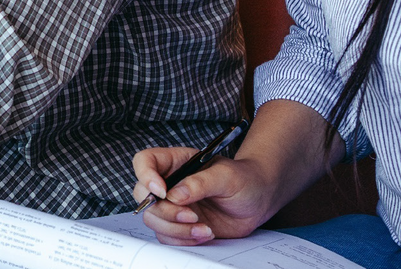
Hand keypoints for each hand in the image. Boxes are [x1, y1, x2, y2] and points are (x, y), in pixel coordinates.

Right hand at [129, 147, 280, 245]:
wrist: (257, 202)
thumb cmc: (244, 180)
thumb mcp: (227, 176)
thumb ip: (200, 183)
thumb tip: (174, 195)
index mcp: (176, 162)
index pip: (144, 161)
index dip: (145, 176)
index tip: (163, 192)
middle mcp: (168, 183)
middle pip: (143, 195)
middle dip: (165, 211)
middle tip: (191, 216)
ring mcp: (171, 205)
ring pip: (152, 219)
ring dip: (176, 229)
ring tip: (203, 228)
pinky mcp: (178, 225)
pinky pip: (166, 236)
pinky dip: (183, 239)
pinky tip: (205, 234)